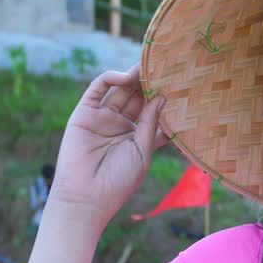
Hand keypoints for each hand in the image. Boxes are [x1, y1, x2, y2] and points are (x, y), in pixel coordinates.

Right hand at [47, 64, 168, 229]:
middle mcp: (118, 124)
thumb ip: (151, 123)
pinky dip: (111, 78)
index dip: (161, 97)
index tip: (177, 83)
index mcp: (135, 135)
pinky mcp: (84, 113)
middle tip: (164, 67)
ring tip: (149, 66)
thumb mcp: (143, 150)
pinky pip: (97, 89)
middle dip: (148, 82)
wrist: (87, 196)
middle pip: (136, 96)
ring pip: (119, 89)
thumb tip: (162, 97)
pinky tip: (126, 77)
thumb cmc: (119, 180)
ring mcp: (101, 117)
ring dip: (133, 77)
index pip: (150, 109)